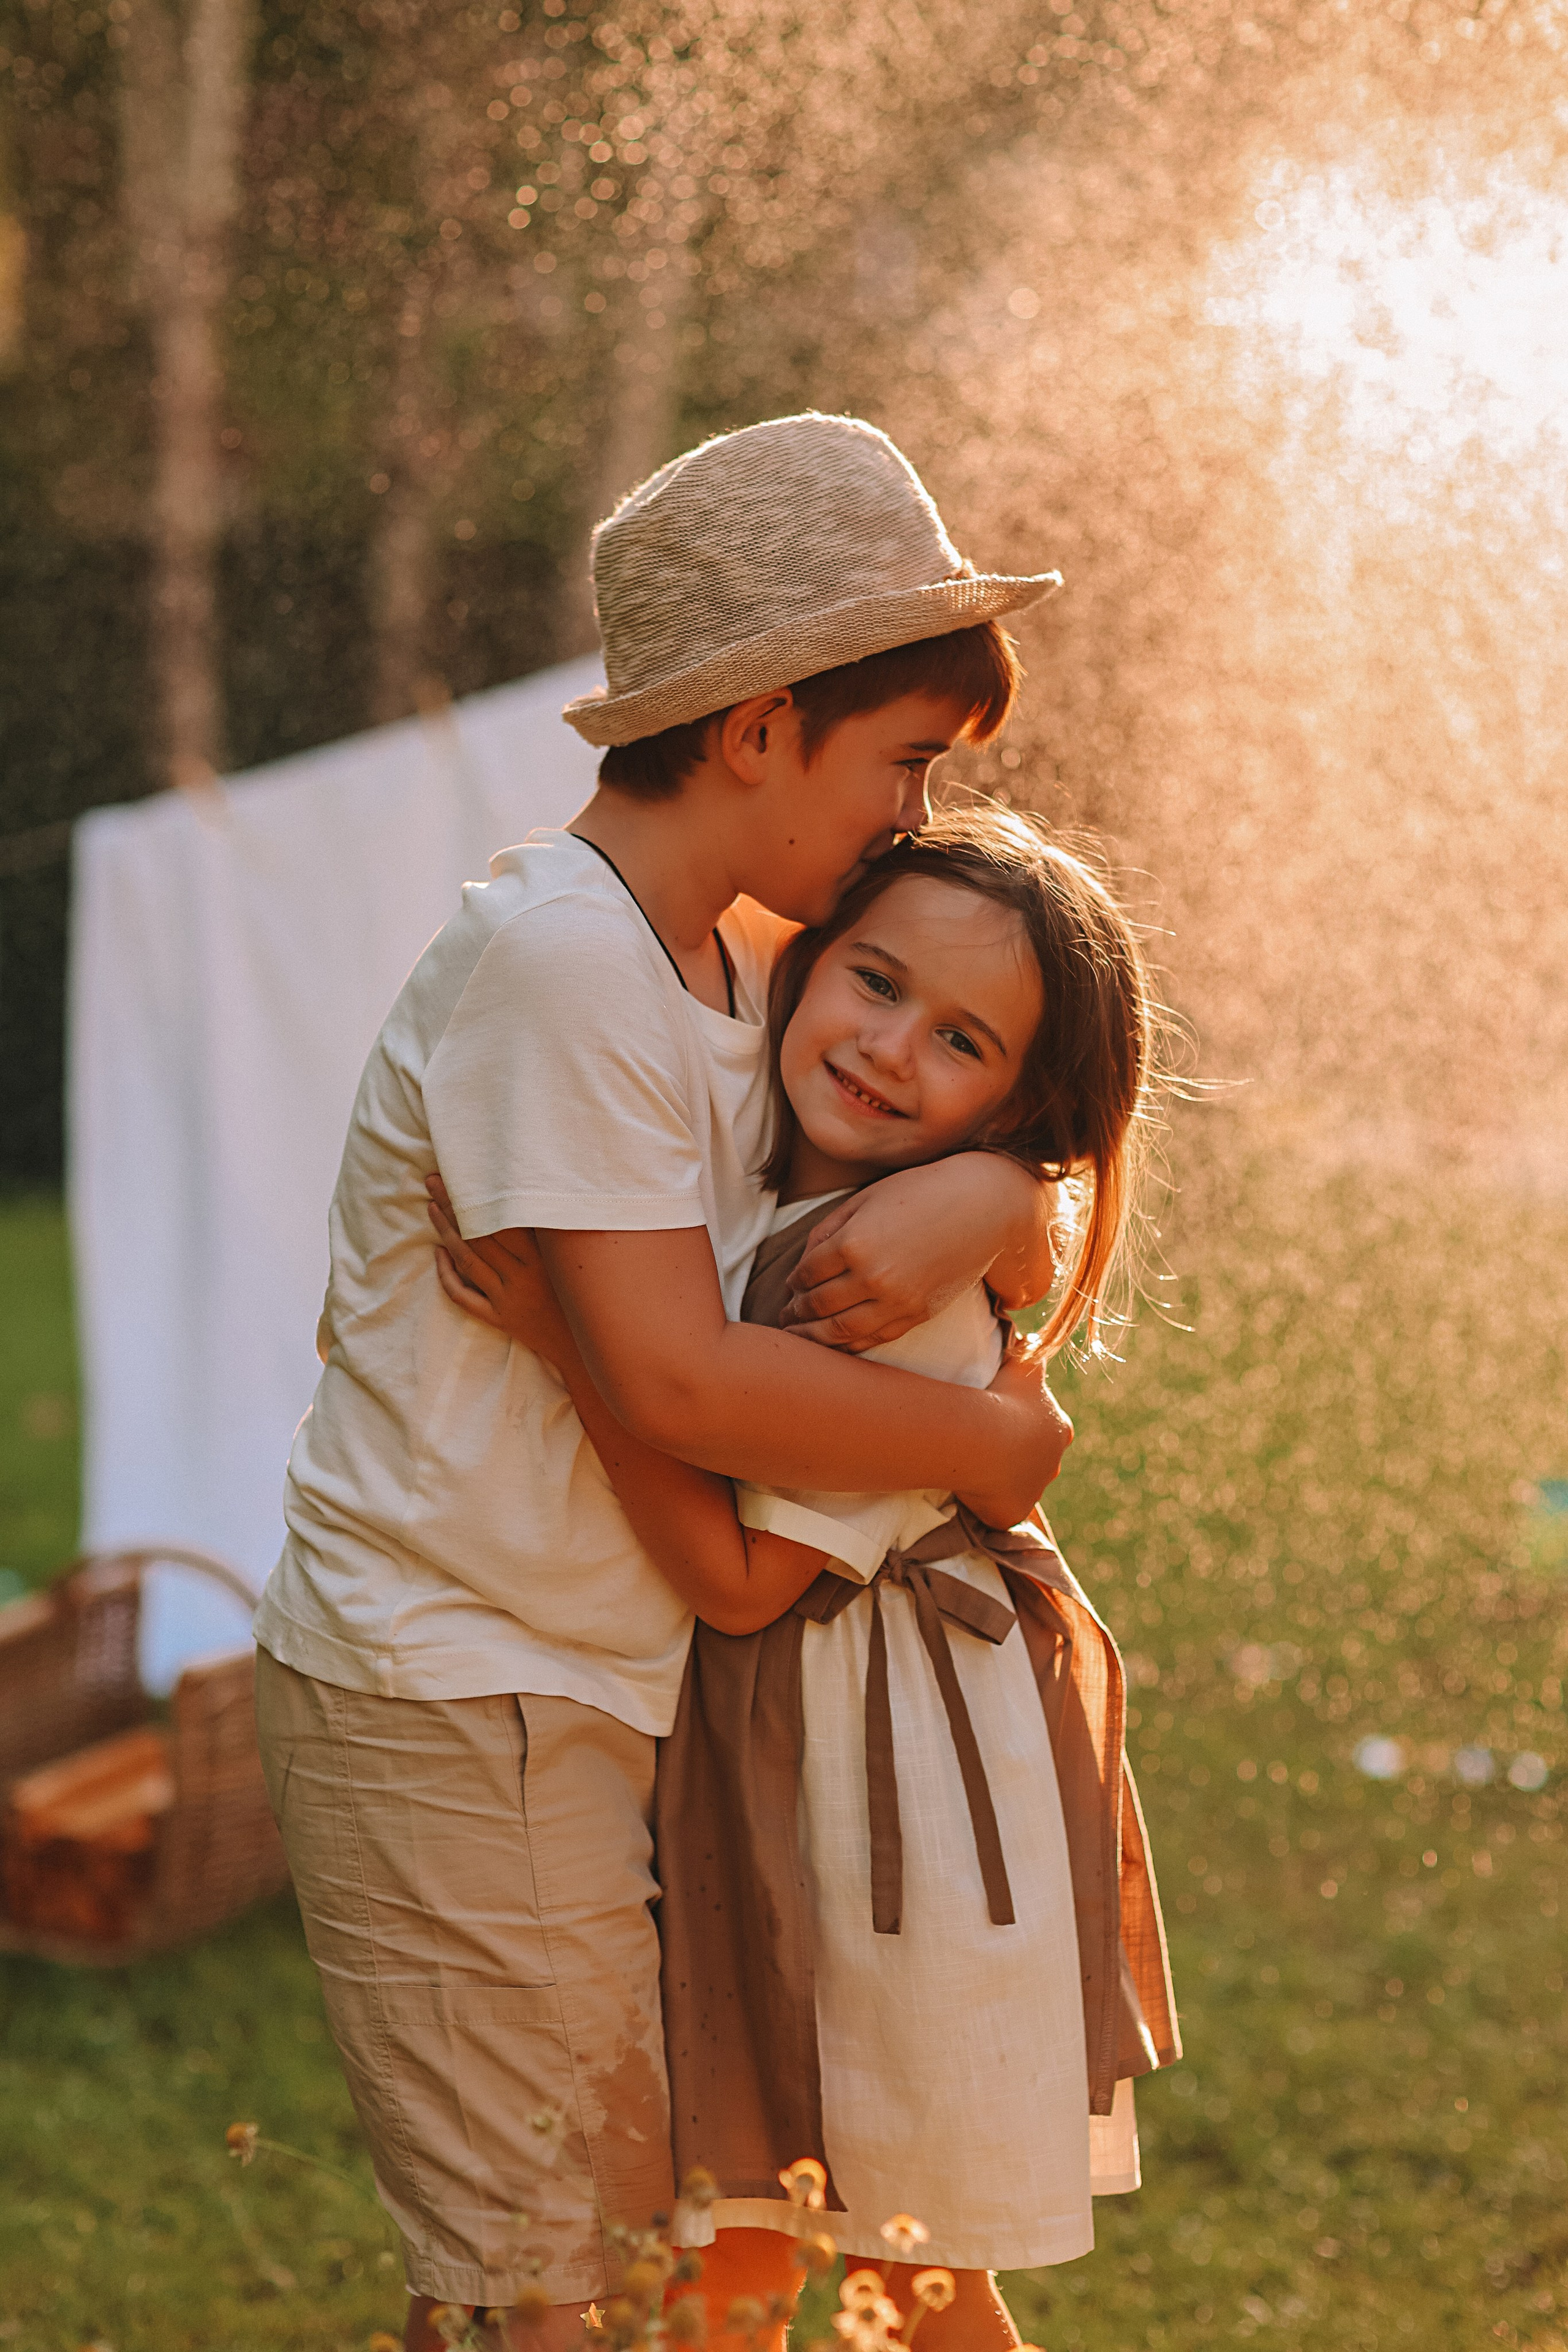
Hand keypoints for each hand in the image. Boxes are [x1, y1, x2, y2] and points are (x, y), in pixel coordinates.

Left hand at [425, 1174, 574, 1366]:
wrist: (591, 1346)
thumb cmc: (592, 1294)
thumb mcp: (579, 1259)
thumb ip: (560, 1230)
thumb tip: (540, 1194)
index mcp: (544, 1258)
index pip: (501, 1219)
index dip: (476, 1196)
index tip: (460, 1173)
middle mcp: (524, 1277)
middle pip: (479, 1235)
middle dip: (453, 1205)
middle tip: (433, 1180)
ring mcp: (509, 1299)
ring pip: (468, 1261)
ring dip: (446, 1232)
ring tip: (431, 1206)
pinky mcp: (501, 1320)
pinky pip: (464, 1297)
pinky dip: (448, 1275)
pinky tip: (439, 1252)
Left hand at [778, 1155, 1053, 1351]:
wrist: (981, 1207)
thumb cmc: (919, 1192)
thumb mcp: (864, 1200)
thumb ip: (828, 1231)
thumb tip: (803, 1266)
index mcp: (853, 1243)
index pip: (806, 1273)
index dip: (792, 1282)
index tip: (788, 1286)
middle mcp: (872, 1277)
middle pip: (818, 1306)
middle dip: (796, 1312)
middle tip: (784, 1316)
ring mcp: (896, 1301)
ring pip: (841, 1332)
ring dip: (814, 1337)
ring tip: (799, 1335)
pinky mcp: (916, 1315)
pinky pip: (873, 1339)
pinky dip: (848, 1346)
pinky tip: (835, 1344)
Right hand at [953, 1339, 1072, 1526]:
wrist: (984, 1436)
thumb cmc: (1004, 1396)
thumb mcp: (1024, 1364)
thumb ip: (1031, 1349)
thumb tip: (1034, 1335)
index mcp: (1059, 1429)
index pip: (1049, 1429)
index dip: (1027, 1425)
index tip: (1003, 1419)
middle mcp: (1053, 1463)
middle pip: (1037, 1461)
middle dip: (1017, 1456)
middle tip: (985, 1445)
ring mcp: (1033, 1491)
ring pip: (1018, 1487)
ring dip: (1001, 1480)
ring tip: (972, 1466)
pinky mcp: (1012, 1513)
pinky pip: (998, 1511)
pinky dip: (986, 1505)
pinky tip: (967, 1491)